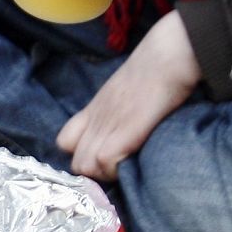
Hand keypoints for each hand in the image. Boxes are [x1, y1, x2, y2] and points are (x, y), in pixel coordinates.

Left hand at [56, 10, 199, 180]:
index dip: (80, 155)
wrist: (166, 56)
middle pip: (75, 162)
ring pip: (86, 167)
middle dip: (94, 174)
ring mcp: (107, 124)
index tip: (100, 161)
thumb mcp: (124, 91)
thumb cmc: (153, 70)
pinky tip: (132, 163)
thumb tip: (129, 125)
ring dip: (105, 175)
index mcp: (94, 109)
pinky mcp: (124, 130)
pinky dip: (116, 170)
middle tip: (118, 172)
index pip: (65, 142)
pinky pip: (104, 161)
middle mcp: (95, 119)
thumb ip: (117, 109)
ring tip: (126, 169)